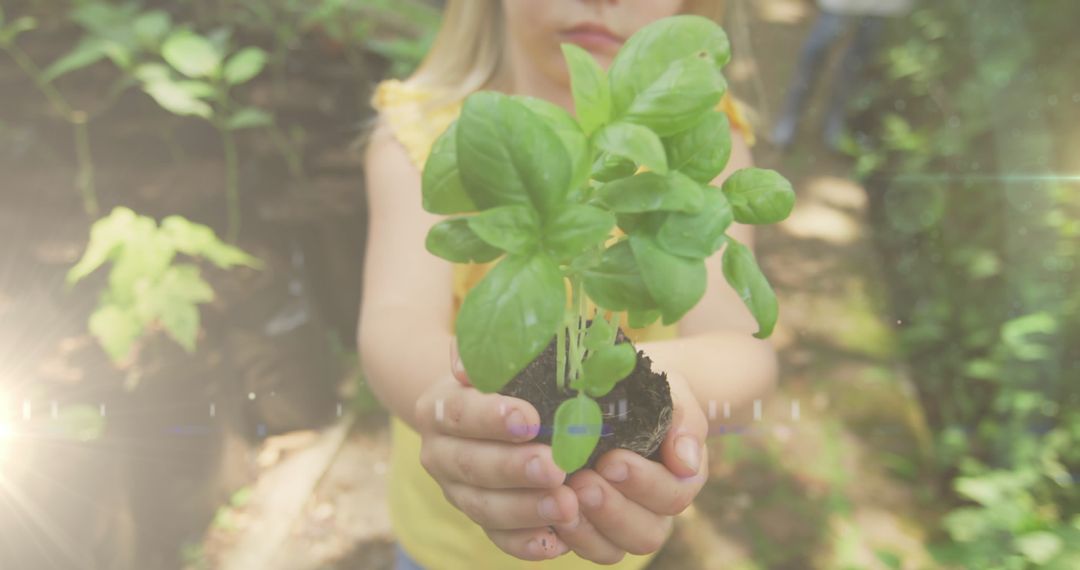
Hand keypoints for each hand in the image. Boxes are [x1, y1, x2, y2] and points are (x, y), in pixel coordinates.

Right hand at [411, 338, 579, 560]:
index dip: (492, 417)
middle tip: (556, 467)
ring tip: (567, 504)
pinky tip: (556, 540)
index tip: (530, 418)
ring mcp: (456, 491)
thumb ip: (489, 355)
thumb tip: (470, 359)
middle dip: (514, 469)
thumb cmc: (496, 380)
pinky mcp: (478, 518)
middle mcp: (439, 453)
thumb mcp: (490, 360)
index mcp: (439, 409)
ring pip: (484, 507)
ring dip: (526, 508)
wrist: (469, 410)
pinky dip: (525, 543)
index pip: (460, 413)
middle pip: (472, 465)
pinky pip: (498, 538)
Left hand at [553, 371, 708, 563]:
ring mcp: (621, 526)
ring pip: (613, 549)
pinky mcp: (589, 531)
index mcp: (679, 478)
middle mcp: (654, 510)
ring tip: (565, 494)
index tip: (610, 460)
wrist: (606, 387)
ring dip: (588, 527)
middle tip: (582, 482)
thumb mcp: (669, 393)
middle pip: (646, 533)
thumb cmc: (642, 390)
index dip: (644, 483)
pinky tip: (549, 511)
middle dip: (613, 509)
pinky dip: (567, 536)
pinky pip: (582, 549)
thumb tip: (686, 463)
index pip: (672, 495)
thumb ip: (684, 422)